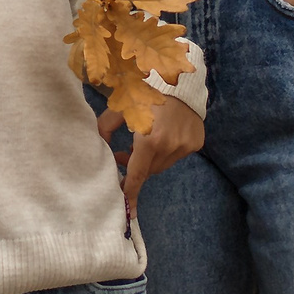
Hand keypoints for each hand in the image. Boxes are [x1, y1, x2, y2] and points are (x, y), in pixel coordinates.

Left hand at [97, 96, 204, 222]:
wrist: (180, 82)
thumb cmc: (146, 93)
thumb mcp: (121, 107)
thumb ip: (105, 127)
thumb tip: (97, 145)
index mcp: (149, 139)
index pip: (137, 174)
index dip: (131, 192)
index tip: (129, 211)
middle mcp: (170, 146)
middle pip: (149, 170)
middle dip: (137, 165)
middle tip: (126, 152)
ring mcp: (185, 146)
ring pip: (163, 165)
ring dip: (153, 158)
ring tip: (146, 141)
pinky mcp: (197, 143)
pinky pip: (177, 155)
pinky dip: (168, 150)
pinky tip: (166, 133)